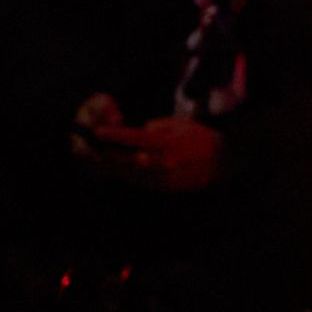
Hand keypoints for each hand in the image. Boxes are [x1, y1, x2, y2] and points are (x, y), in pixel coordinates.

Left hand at [84, 115, 226, 192]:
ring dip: (111, 167)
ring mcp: (162, 176)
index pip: (135, 138)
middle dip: (105, 154)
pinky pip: (138, 181)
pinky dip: (125, 175)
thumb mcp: (182, 125)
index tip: (99, 131)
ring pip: (129, 173)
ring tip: (95, 159)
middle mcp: (162, 161)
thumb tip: (141, 131)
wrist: (223, 162)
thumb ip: (158, 127)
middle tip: (87, 148)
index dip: (115, 135)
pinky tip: (116, 169)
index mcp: (167, 143)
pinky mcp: (163, 187)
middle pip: (126, 159)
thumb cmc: (202, 138)